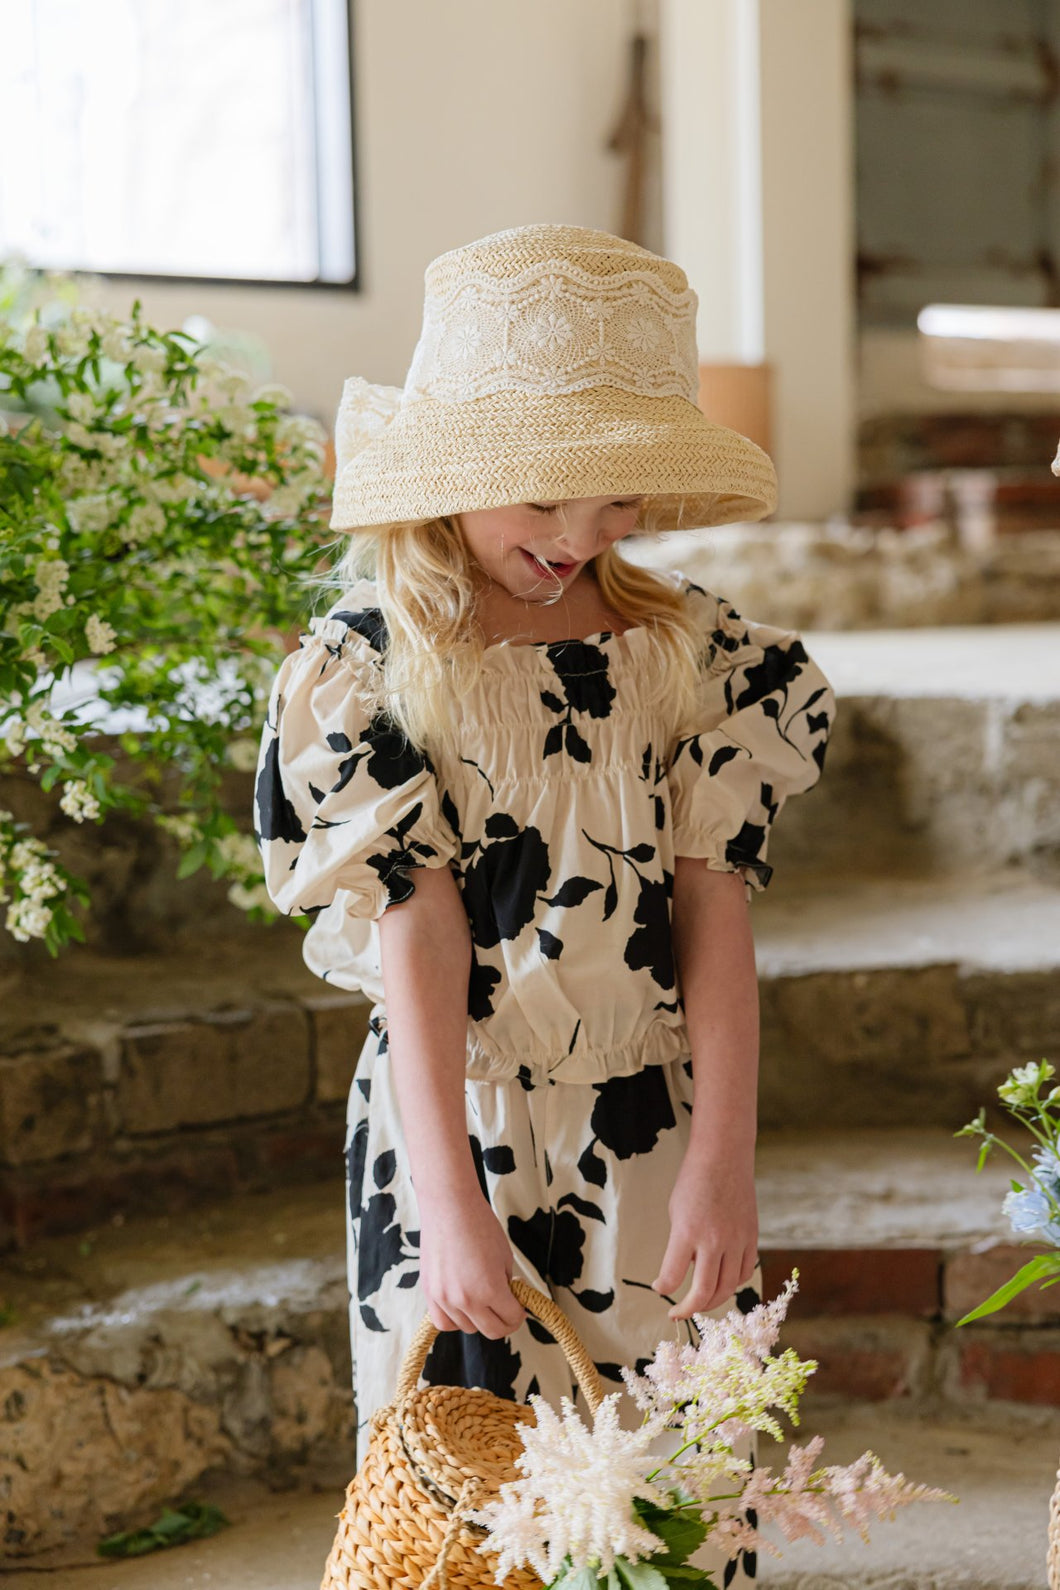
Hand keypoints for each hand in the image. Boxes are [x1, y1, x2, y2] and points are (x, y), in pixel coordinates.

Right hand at [419, 1191, 525, 1337]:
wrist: (449, 1206)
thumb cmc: (479, 1225)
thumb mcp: (505, 1256)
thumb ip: (506, 1284)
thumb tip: (509, 1301)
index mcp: (489, 1289)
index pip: (511, 1319)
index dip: (519, 1314)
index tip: (519, 1307)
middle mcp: (465, 1300)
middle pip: (491, 1331)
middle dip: (504, 1322)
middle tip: (507, 1308)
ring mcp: (444, 1299)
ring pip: (467, 1328)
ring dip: (479, 1319)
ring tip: (481, 1298)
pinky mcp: (429, 1294)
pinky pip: (443, 1322)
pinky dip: (455, 1319)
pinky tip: (461, 1305)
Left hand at [652, 1146, 757, 1320]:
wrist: (724, 1157)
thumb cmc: (694, 1181)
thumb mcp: (676, 1212)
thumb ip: (681, 1244)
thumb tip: (689, 1271)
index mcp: (687, 1231)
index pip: (673, 1276)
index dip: (663, 1289)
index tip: (659, 1290)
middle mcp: (714, 1240)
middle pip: (705, 1292)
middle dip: (689, 1308)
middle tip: (678, 1312)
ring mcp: (736, 1240)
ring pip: (728, 1288)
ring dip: (712, 1301)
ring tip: (700, 1303)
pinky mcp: (751, 1237)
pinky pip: (745, 1271)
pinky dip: (733, 1283)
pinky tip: (722, 1282)